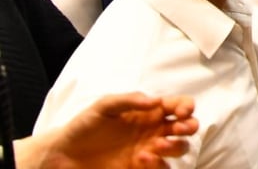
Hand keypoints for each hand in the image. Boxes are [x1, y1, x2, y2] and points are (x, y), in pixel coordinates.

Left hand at [26, 93, 197, 168]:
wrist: (65, 155)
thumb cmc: (84, 126)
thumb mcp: (104, 106)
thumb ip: (129, 99)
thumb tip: (156, 101)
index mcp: (150, 112)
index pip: (179, 105)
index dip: (187, 106)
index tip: (181, 112)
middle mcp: (154, 130)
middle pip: (188, 127)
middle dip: (190, 126)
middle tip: (178, 128)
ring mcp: (150, 150)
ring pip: (180, 148)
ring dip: (175, 146)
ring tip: (156, 146)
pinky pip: (162, 168)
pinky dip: (158, 164)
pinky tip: (141, 159)